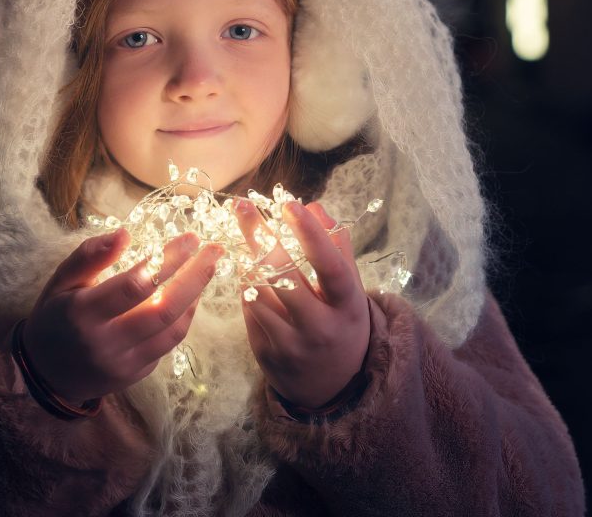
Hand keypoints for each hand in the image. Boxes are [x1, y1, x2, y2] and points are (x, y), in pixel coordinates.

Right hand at [23, 229, 222, 404]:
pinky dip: (183, 318)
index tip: (190, 237)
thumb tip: (126, 233)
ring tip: (206, 269)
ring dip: (195, 298)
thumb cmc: (55, 316)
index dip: (167, 260)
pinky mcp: (135, 376)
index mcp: (84, 313)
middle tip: (215, 251)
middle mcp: (106, 342)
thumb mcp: (61, 280)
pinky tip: (189, 296)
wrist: (46, 373)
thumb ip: (90, 255)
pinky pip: (168, 345)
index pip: (135, 285)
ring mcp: (123, 364)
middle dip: (196, 277)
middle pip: (164, 310)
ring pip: (173, 331)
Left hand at [234, 198, 369, 408]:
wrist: (333, 387)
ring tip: (244, 237)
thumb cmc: (341, 323)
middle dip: (259, 235)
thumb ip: (337, 248)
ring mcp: (291, 344)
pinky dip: (246, 285)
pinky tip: (247, 272)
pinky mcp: (266, 354)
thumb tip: (315, 207)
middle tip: (241, 205)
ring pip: (257, 290)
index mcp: (348, 306)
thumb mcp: (350, 290)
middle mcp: (320, 327)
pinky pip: (248, 308)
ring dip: (247, 259)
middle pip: (283, 274)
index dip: (310, 234)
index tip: (289, 204)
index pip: (329, 266)